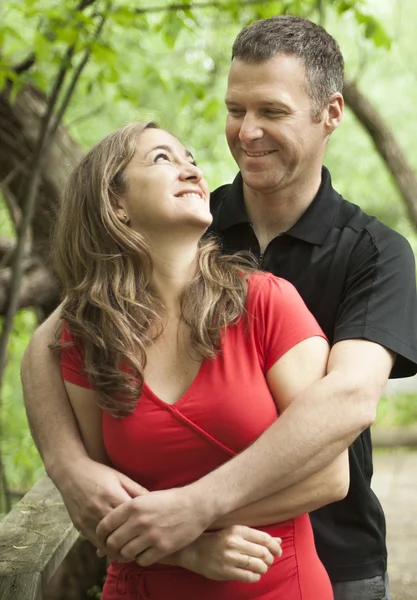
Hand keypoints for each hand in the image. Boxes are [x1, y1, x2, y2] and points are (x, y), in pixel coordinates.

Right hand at [56, 457, 147, 549]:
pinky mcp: (80, 524)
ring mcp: (88, 518)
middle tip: (142, 547)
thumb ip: (137, 490)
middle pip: (119, 533)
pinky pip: (94, 541)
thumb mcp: (120, 477)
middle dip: (131, 542)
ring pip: (106, 542)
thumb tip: (154, 502)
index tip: (150, 534)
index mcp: (113, 495)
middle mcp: (100, 508)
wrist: (71, 472)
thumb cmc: (99, 473)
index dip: (141, 527)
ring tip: (129, 553)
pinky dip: (104, 547)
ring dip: (118, 549)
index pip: (131, 517)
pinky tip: (113, 549)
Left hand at [96, 485, 213, 565]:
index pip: (105, 525)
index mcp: (133, 505)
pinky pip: (142, 561)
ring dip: (126, 554)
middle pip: (113, 542)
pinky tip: (145, 552)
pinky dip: (141, 559)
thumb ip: (128, 508)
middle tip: (116, 547)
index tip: (103, 537)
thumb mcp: (146, 497)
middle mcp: (139, 521)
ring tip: (131, 550)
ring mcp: (151, 535)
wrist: (196, 505)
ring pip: (125, 554)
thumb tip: (110, 521)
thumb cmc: (170, 500)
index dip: (101, 534)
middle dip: (112, 547)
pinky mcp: (162, 548)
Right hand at [176, 525, 281, 582]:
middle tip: (267, 561)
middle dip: (269, 559)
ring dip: (263, 569)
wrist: (196, 550)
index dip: (275, 547)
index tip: (278, 552)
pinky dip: (256, 577)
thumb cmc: (220, 540)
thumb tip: (278, 541)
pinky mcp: (226, 571)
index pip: (264, 538)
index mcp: (238, 530)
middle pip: (263, 552)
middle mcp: (234, 542)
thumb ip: (257, 537)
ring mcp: (230, 557)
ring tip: (260, 568)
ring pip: (258, 565)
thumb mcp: (237, 533)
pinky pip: (249, 576)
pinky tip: (253, 574)